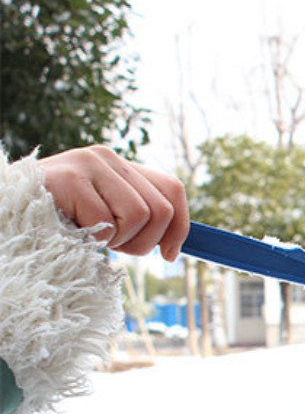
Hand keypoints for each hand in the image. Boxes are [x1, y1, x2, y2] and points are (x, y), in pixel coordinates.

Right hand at [39, 145, 189, 261]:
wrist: (8, 214)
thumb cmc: (60, 221)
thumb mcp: (105, 218)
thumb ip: (137, 221)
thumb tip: (173, 250)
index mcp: (120, 166)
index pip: (172, 190)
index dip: (179, 227)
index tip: (168, 255)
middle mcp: (108, 158)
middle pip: (161, 210)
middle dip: (144, 242)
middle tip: (114, 245)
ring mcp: (87, 164)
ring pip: (139, 216)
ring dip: (118, 241)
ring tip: (91, 235)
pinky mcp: (69, 179)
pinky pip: (106, 223)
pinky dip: (94, 239)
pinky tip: (73, 230)